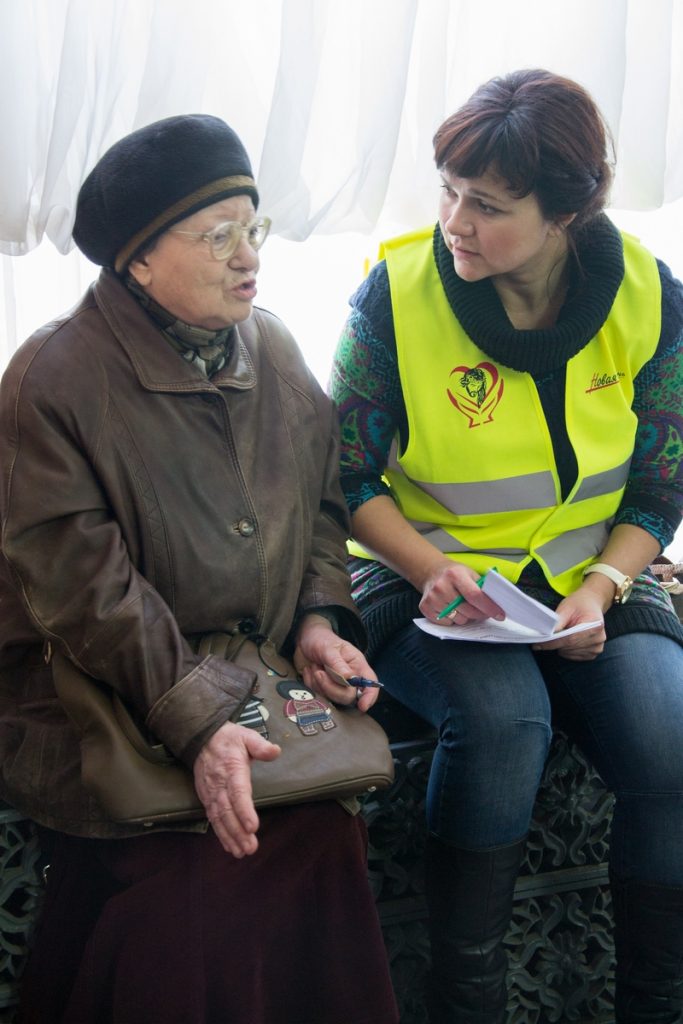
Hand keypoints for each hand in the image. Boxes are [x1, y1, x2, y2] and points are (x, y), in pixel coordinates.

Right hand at [193, 721, 280, 857]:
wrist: (202, 739)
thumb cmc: (229, 739)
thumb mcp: (246, 736)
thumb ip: (260, 746)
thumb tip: (275, 751)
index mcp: (232, 769)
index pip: (238, 792)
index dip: (244, 810)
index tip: (252, 826)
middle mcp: (219, 785)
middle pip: (228, 811)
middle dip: (238, 831)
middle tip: (250, 847)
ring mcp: (211, 793)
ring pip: (219, 819)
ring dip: (230, 837)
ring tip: (241, 852)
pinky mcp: (207, 799)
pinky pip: (213, 819)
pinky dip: (220, 834)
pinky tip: (229, 847)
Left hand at [294, 617, 379, 712]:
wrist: (305, 640)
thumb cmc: (322, 640)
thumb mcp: (329, 648)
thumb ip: (338, 663)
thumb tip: (349, 678)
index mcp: (357, 665)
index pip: (370, 684)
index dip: (369, 696)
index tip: (362, 705)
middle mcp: (349, 678)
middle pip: (348, 696)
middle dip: (331, 687)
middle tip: (319, 671)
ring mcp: (336, 686)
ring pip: (332, 698)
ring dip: (318, 683)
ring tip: (315, 667)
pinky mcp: (323, 689)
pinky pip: (318, 695)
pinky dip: (310, 683)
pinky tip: (309, 670)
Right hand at [419, 560, 503, 624]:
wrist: (431, 572)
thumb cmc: (454, 574)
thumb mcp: (470, 573)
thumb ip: (482, 588)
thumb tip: (497, 604)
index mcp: (455, 575)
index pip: (475, 595)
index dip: (489, 607)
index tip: (500, 615)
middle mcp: (441, 586)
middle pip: (468, 611)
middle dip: (480, 614)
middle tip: (483, 612)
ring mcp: (432, 598)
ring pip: (459, 620)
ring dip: (465, 617)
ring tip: (463, 607)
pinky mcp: (425, 608)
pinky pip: (447, 623)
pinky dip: (453, 619)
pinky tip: (452, 609)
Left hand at [532, 588, 605, 660]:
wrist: (591, 604)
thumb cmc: (579, 604)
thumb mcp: (567, 607)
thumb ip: (558, 622)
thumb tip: (548, 634)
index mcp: (595, 624)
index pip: (570, 638)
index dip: (553, 642)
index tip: (538, 645)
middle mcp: (599, 637)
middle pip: (569, 647)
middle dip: (554, 643)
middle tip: (544, 638)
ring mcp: (597, 647)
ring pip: (570, 653)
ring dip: (560, 646)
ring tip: (562, 633)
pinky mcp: (593, 653)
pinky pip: (574, 656)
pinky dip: (566, 650)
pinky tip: (567, 640)